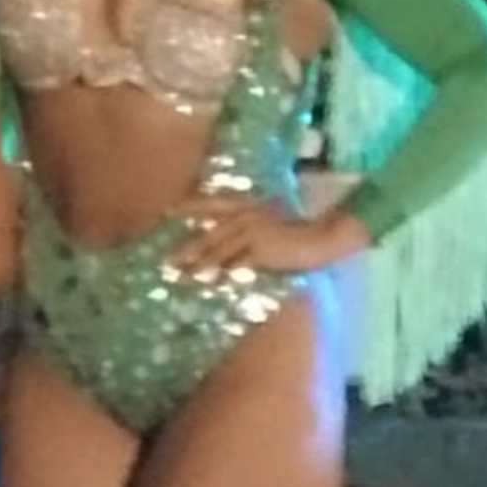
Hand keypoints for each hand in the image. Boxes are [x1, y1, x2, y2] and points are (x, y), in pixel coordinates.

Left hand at [168, 198, 367, 275]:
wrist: (319, 238)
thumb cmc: (293, 231)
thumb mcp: (266, 220)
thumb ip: (243, 226)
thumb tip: (220, 242)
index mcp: (246, 206)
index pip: (212, 203)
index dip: (190, 206)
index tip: (169, 212)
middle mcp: (246, 216)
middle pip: (210, 233)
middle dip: (187, 248)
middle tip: (167, 261)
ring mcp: (253, 232)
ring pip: (219, 251)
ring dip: (200, 265)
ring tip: (184, 277)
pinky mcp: (262, 250)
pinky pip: (237, 264)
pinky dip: (224, 273)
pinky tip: (213, 283)